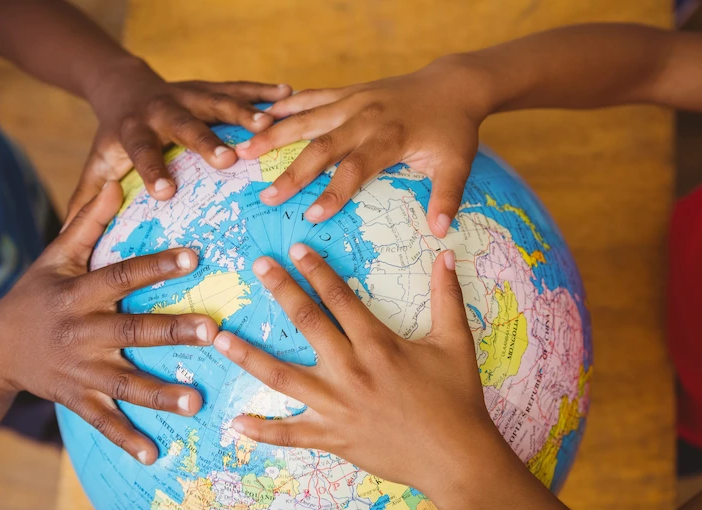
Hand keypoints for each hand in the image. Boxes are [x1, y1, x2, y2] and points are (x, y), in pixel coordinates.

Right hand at [0, 182, 217, 463]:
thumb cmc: (35, 294)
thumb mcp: (55, 256)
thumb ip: (88, 222)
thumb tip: (115, 181)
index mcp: (78, 293)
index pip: (122, 276)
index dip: (156, 266)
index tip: (194, 255)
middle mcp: (81, 332)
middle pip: (132, 331)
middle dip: (172, 331)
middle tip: (212, 330)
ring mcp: (80, 370)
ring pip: (124, 382)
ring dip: (159, 393)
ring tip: (195, 401)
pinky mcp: (77, 399)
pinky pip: (103, 421)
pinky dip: (126, 438)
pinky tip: (154, 454)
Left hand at [66, 58, 291, 222]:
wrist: (122, 85)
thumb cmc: (114, 139)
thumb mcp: (97, 165)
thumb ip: (87, 201)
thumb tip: (65, 241)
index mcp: (133, 131)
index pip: (141, 152)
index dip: (152, 170)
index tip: (166, 192)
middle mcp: (161, 109)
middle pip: (184, 123)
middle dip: (206, 140)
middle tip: (229, 158)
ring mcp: (187, 94)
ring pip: (216, 101)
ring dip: (244, 111)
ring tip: (271, 124)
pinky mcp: (208, 87)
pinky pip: (238, 87)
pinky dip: (262, 91)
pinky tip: (288, 95)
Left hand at [212, 244, 498, 498]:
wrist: (456, 457)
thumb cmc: (457, 399)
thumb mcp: (456, 343)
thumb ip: (447, 296)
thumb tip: (445, 254)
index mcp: (378, 344)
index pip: (339, 297)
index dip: (316, 270)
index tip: (295, 248)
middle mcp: (351, 370)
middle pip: (307, 323)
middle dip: (281, 290)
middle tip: (258, 265)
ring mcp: (337, 406)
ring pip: (283, 376)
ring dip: (249, 356)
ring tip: (218, 338)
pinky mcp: (333, 437)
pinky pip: (291, 434)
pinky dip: (262, 431)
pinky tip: (235, 423)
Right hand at [235, 56, 491, 236]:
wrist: (452, 84)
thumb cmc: (453, 130)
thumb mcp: (457, 163)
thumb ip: (446, 197)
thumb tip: (439, 232)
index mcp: (390, 137)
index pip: (356, 168)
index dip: (333, 192)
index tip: (312, 216)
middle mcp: (366, 116)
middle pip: (323, 145)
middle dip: (293, 172)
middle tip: (267, 195)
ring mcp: (354, 100)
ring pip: (308, 117)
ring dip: (275, 134)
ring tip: (243, 149)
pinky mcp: (348, 92)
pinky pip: (312, 96)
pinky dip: (286, 105)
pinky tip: (262, 116)